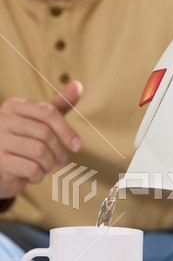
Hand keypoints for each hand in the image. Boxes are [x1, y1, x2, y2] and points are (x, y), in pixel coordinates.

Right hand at [0, 81, 82, 198]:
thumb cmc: (22, 145)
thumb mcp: (39, 124)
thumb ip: (57, 107)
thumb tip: (78, 85)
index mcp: (13, 107)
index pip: (47, 112)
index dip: (66, 130)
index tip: (78, 146)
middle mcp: (2, 120)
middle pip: (46, 133)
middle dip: (58, 151)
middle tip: (60, 160)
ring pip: (40, 151)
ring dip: (49, 164)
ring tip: (45, 167)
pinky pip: (32, 168)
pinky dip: (38, 176)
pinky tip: (32, 175)